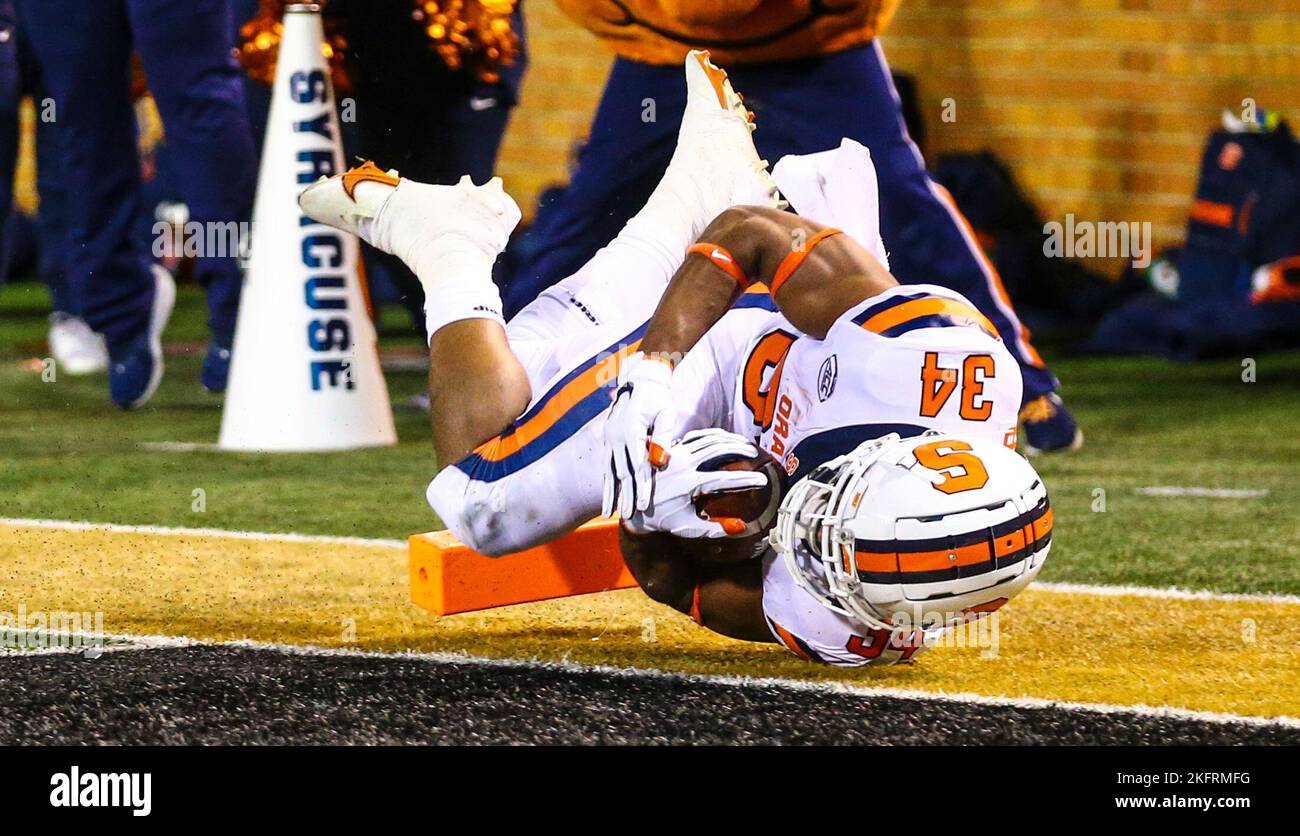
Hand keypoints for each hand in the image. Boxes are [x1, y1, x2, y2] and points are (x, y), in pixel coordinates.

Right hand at [602, 352, 676, 516]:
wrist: (639, 379)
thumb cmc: (658, 396)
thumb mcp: (666, 413)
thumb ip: (665, 437)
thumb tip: (661, 462)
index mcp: (631, 429)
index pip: (638, 464)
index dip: (641, 485)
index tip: (644, 504)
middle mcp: (616, 436)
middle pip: (622, 471)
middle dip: (625, 496)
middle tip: (628, 517)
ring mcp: (609, 438)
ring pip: (609, 471)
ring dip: (610, 493)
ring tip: (609, 514)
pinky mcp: (608, 440)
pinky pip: (606, 464)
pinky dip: (606, 482)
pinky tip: (606, 498)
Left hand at [623, 429, 768, 538]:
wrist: (635, 504)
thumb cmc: (662, 518)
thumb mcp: (687, 528)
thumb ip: (715, 528)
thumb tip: (741, 526)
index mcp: (689, 484)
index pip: (725, 478)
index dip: (746, 479)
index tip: (763, 480)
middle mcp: (684, 464)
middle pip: (719, 449)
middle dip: (740, 449)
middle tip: (755, 454)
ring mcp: (677, 453)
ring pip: (708, 438)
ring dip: (729, 439)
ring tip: (745, 443)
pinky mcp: (672, 448)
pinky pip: (696, 436)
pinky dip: (713, 434)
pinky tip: (724, 438)